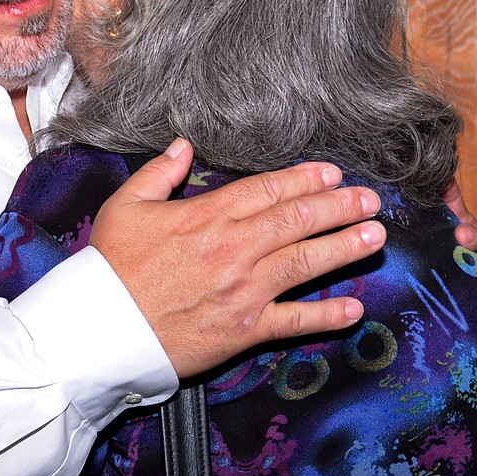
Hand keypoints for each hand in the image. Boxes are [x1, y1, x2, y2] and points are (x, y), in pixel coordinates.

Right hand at [89, 139, 385, 377]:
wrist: (101, 329)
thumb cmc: (110, 268)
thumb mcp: (125, 206)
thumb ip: (158, 173)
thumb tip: (183, 145)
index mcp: (207, 216)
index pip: (268, 191)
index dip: (304, 180)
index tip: (332, 173)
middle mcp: (233, 249)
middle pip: (296, 221)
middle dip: (338, 207)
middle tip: (370, 200)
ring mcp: (243, 290)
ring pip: (305, 263)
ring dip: (344, 248)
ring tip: (375, 236)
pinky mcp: (244, 329)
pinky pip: (293, 321)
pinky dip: (326, 316)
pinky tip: (353, 307)